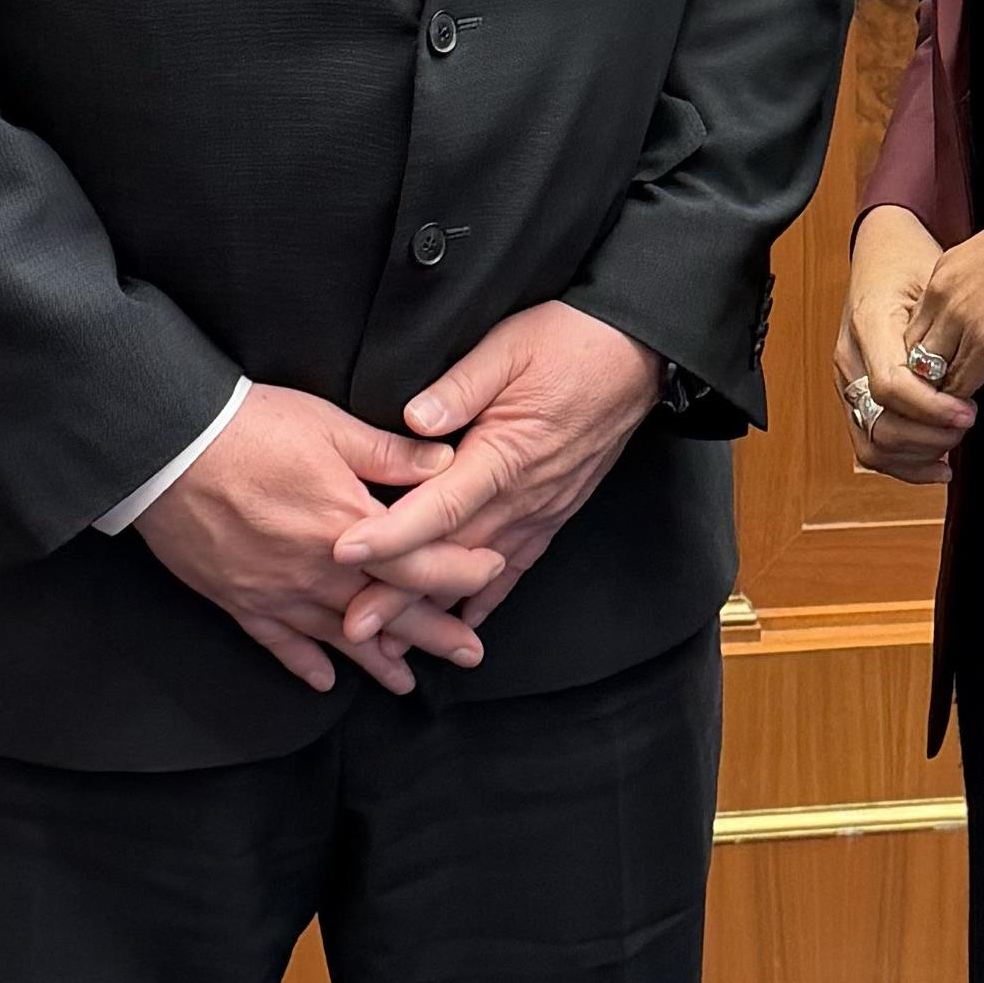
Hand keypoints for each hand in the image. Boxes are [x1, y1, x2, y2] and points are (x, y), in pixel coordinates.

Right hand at [140, 384, 472, 696]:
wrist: (166, 447)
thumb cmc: (250, 428)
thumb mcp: (331, 427)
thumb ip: (392, 455)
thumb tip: (448, 462)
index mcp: (348, 525)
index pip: (420, 562)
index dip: (461, 571)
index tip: (491, 571)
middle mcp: (318, 570)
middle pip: (389, 611)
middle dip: (434, 635)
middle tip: (470, 654)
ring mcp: (277, 590)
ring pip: (338, 637)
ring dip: (376, 662)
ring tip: (407, 682)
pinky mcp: (240, 598)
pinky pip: (278, 642)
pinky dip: (301, 664)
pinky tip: (322, 681)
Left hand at [328, 301, 664, 649]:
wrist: (636, 354)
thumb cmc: (569, 342)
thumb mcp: (508, 347)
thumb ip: (460, 386)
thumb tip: (415, 419)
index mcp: (503, 454)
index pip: (438, 506)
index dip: (391, 534)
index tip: (347, 553)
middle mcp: (522, 494)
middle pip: (451, 555)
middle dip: (400, 592)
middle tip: (353, 626)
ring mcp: (541, 509)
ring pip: (479, 570)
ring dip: (435, 606)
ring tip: (394, 640)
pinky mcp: (554, 511)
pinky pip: (516, 565)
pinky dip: (487, 597)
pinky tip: (463, 619)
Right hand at [836, 205, 970, 483]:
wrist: (882, 250)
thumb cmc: (910, 261)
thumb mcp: (934, 281)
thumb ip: (945, 329)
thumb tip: (968, 376)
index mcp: (866, 325)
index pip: (890, 386)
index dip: (932, 408)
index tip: (968, 411)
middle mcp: (849, 361)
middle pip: (880, 425)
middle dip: (930, 436)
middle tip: (968, 422)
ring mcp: (848, 383)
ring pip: (873, 445)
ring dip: (918, 455)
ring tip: (956, 443)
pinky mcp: (856, 397)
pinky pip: (872, 443)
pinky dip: (906, 463)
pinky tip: (941, 465)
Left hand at [904, 208, 983, 409]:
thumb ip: (967, 288)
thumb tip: (970, 318)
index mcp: (942, 275)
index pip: (915, 326)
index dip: (926, 351)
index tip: (940, 366)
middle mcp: (944, 298)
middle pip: (915, 351)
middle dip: (927, 375)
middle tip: (941, 393)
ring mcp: (963, 321)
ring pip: (933, 373)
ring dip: (944, 391)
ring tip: (954, 406)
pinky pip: (962, 385)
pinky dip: (963, 401)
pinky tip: (971, 406)